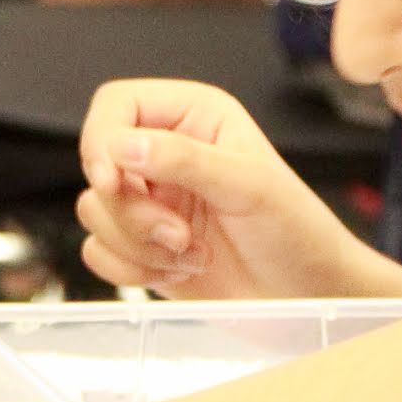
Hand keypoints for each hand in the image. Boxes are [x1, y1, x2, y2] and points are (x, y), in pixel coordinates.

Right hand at [76, 78, 379, 296]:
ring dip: (138, 243)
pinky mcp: (141, 245)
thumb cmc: (297, 232)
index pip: (117, 105)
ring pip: (94, 212)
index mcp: (194, 116)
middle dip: (132, 210)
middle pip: (98, 165)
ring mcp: (151, 202)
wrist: (306, 296)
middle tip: (177, 232)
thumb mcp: (250, 186)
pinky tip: (179, 270)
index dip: (102, 139)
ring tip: (190, 252)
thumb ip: (184, 159)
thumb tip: (123, 146)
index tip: (113, 179)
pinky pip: (98, 252)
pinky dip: (133, 269)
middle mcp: (166, 154)